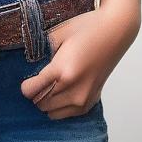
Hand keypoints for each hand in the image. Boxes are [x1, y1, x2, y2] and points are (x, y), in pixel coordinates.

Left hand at [20, 5, 140, 119]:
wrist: (115, 31)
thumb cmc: (87, 28)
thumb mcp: (57, 34)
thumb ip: (40, 52)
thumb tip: (28, 65)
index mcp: (63, 71)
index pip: (31, 91)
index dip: (26, 85)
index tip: (28, 78)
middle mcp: (74, 90)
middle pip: (40, 104)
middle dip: (35, 93)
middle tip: (39, 79)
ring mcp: (84, 99)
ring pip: (51, 112)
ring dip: (47, 101)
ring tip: (51, 84)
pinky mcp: (91, 102)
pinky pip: (66, 114)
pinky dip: (59, 106)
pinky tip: (63, 90)